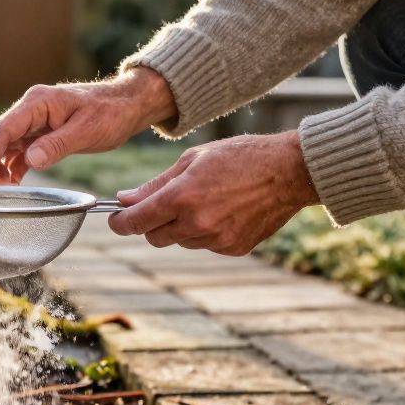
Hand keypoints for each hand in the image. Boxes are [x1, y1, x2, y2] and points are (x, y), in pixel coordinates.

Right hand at [0, 68, 175, 184]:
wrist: (126, 105)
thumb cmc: (110, 113)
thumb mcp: (87, 131)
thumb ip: (57, 145)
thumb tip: (29, 160)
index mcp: (37, 103)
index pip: (2, 130)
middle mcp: (30, 110)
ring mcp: (33, 122)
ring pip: (3, 146)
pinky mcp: (40, 134)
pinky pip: (17, 152)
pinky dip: (10, 169)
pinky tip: (9, 186)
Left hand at [107, 131, 319, 255]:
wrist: (289, 171)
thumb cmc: (240, 156)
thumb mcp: (192, 160)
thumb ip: (155, 185)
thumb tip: (124, 200)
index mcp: (182, 197)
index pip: (136, 222)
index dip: (120, 222)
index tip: (116, 219)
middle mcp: (197, 223)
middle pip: (154, 236)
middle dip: (151, 223)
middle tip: (163, 203)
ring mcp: (216, 239)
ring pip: (181, 241)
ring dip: (181, 226)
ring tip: (205, 199)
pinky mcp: (233, 248)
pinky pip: (205, 244)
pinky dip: (205, 231)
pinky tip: (223, 210)